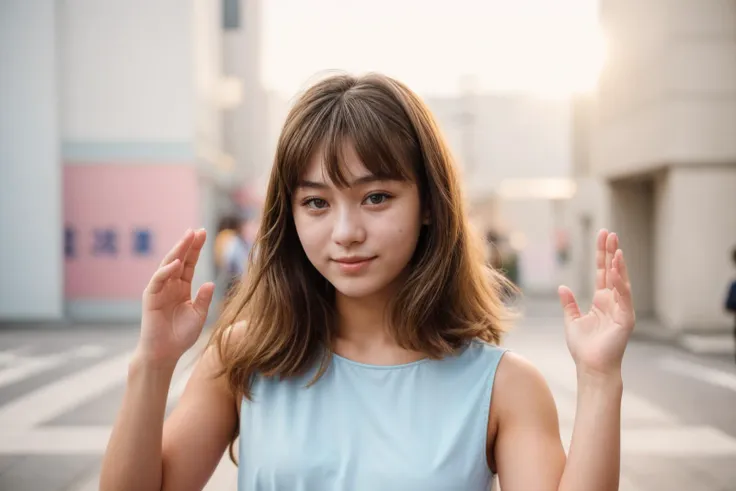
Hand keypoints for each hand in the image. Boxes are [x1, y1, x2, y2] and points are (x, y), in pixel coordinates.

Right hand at [137, 229, 214, 365]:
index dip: (196, 249)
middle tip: (196, 230)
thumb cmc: (181, 336)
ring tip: (188, 238)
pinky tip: (177, 263)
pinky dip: (166, 271)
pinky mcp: (150, 297)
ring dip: (177, 251)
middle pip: (179, 259)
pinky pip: (158, 280)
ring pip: (167, 265)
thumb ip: (204, 299)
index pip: (189, 263)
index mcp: (182, 287)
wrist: (165, 353)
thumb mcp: (198, 315)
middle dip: (187, 244)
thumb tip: (210, 282)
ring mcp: (159, 290)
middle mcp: (170, 285)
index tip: (203, 233)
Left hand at [558, 230, 635, 378]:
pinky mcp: (626, 319)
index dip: (602, 255)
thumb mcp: (572, 321)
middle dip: (611, 252)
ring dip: (618, 264)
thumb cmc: (583, 348)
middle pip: (613, 271)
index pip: (602, 272)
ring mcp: (621, 309)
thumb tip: (563, 287)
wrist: (591, 368)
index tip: (603, 237)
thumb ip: (569, 304)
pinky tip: (615, 270)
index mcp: (602, 301)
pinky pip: (623, 297)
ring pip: (621, 281)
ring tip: (615, 247)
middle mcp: (613, 302)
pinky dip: (619, 283)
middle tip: (609, 233)